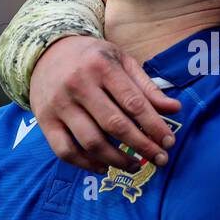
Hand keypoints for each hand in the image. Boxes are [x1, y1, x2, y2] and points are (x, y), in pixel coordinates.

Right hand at [32, 35, 180, 174]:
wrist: (46, 52)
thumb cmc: (92, 58)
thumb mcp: (121, 61)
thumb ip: (146, 87)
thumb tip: (175, 109)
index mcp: (102, 67)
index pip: (133, 103)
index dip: (154, 126)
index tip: (169, 143)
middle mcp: (78, 85)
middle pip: (114, 125)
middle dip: (142, 146)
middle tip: (160, 159)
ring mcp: (59, 105)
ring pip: (91, 142)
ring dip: (117, 160)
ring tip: (134, 166)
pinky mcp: (44, 121)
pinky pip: (65, 151)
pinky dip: (86, 164)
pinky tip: (104, 166)